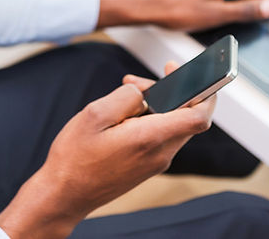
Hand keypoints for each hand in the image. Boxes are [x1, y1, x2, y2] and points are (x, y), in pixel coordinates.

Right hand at [0, 63, 212, 238]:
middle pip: (186, 115)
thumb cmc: (75, 157)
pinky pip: (160, 135)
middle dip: (169, 90)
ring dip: (157, 104)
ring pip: (172, 124)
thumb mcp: (94, 115)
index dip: (203, 91)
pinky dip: (150, 118)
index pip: (198, 116)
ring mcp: (155, 162)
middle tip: (136, 82)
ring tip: (126, 93)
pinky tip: (125, 113)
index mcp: (150, 139)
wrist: (65, 195)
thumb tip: (144, 92)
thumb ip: (126, 98)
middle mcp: (160, 153)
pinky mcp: (147, 165)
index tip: (190, 73)